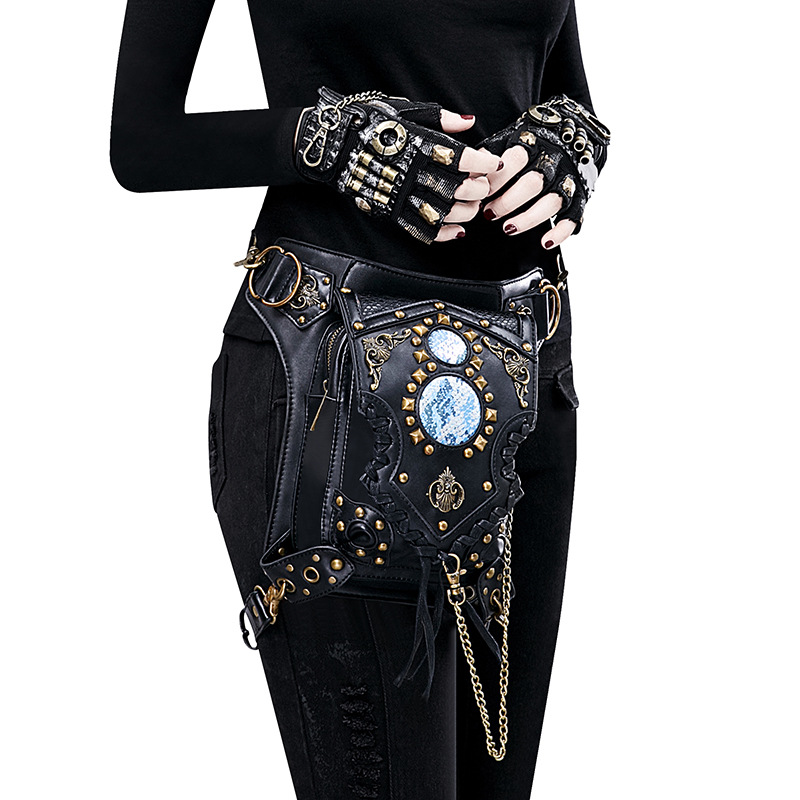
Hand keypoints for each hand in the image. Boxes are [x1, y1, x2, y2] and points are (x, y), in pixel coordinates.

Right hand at [293, 86, 502, 243]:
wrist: (332, 147)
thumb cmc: (368, 123)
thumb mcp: (404, 110)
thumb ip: (439, 118)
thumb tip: (468, 123)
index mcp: (417, 144)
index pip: (460, 157)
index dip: (483, 162)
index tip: (494, 163)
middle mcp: (411, 171)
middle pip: (456, 188)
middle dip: (477, 189)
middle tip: (484, 185)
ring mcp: (400, 194)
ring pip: (442, 212)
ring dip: (464, 213)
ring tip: (473, 207)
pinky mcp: (390, 212)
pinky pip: (421, 230)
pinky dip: (443, 235)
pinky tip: (457, 231)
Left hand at [475, 95, 609, 248]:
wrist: (574, 131)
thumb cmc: (533, 141)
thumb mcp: (510, 138)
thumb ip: (490, 153)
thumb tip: (470, 171)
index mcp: (535, 144)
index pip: (516, 159)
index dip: (498, 178)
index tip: (483, 191)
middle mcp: (553, 162)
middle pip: (532, 184)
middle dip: (507, 202)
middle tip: (489, 213)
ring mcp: (568, 180)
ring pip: (551, 202)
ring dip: (528, 219)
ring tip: (508, 228)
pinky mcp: (579, 196)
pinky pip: (573, 217)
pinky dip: (560, 232)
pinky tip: (545, 242)